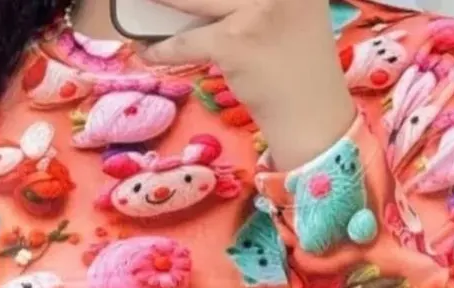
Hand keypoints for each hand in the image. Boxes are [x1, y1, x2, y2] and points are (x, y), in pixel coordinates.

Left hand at [143, 0, 356, 168]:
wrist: (309, 111)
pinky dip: (162, 49)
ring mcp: (255, 10)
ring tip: (143, 4)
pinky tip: (147, 49)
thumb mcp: (290, 9)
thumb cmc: (298, 62)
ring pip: (194, 2)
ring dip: (164, 2)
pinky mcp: (233, 42)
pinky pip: (186, 42)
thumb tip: (200, 2)